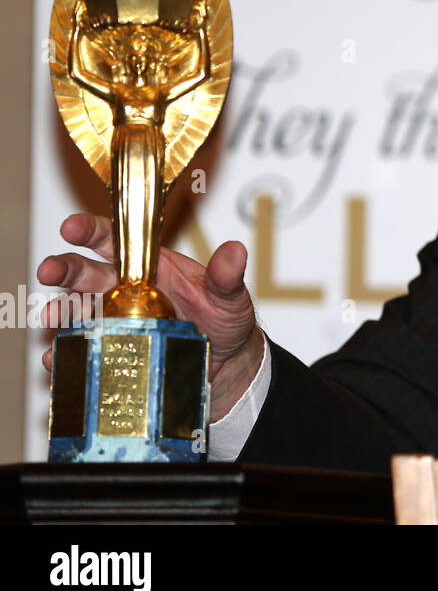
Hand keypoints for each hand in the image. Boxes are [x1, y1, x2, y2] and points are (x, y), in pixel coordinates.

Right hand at [37, 213, 263, 421]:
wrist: (226, 364)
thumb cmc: (225, 320)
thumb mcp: (229, 297)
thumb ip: (227, 276)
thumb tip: (235, 250)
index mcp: (151, 265)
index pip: (117, 239)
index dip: (91, 229)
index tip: (72, 227)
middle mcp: (125, 289)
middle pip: (86, 273)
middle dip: (64, 268)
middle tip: (48, 270)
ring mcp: (116, 321)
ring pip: (78, 311)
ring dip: (60, 312)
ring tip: (51, 319)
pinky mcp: (113, 350)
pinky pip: (85, 350)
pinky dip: (69, 354)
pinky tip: (59, 358)